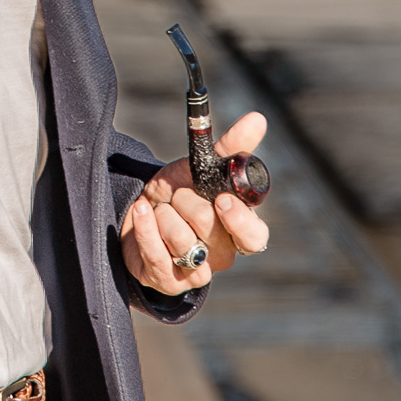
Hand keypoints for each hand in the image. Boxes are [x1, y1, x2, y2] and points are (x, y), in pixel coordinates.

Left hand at [120, 111, 270, 295]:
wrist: (143, 212)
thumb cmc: (180, 192)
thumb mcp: (203, 167)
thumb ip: (231, 147)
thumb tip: (258, 118)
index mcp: (240, 228)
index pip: (254, 237)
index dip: (239, 220)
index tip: (221, 199)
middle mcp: (223, 253)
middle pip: (210, 230)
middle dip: (186, 202)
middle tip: (177, 194)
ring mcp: (197, 271)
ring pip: (182, 242)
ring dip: (164, 214)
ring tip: (160, 208)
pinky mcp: (169, 282)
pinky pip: (158, 256)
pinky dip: (146, 227)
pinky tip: (143, 211)